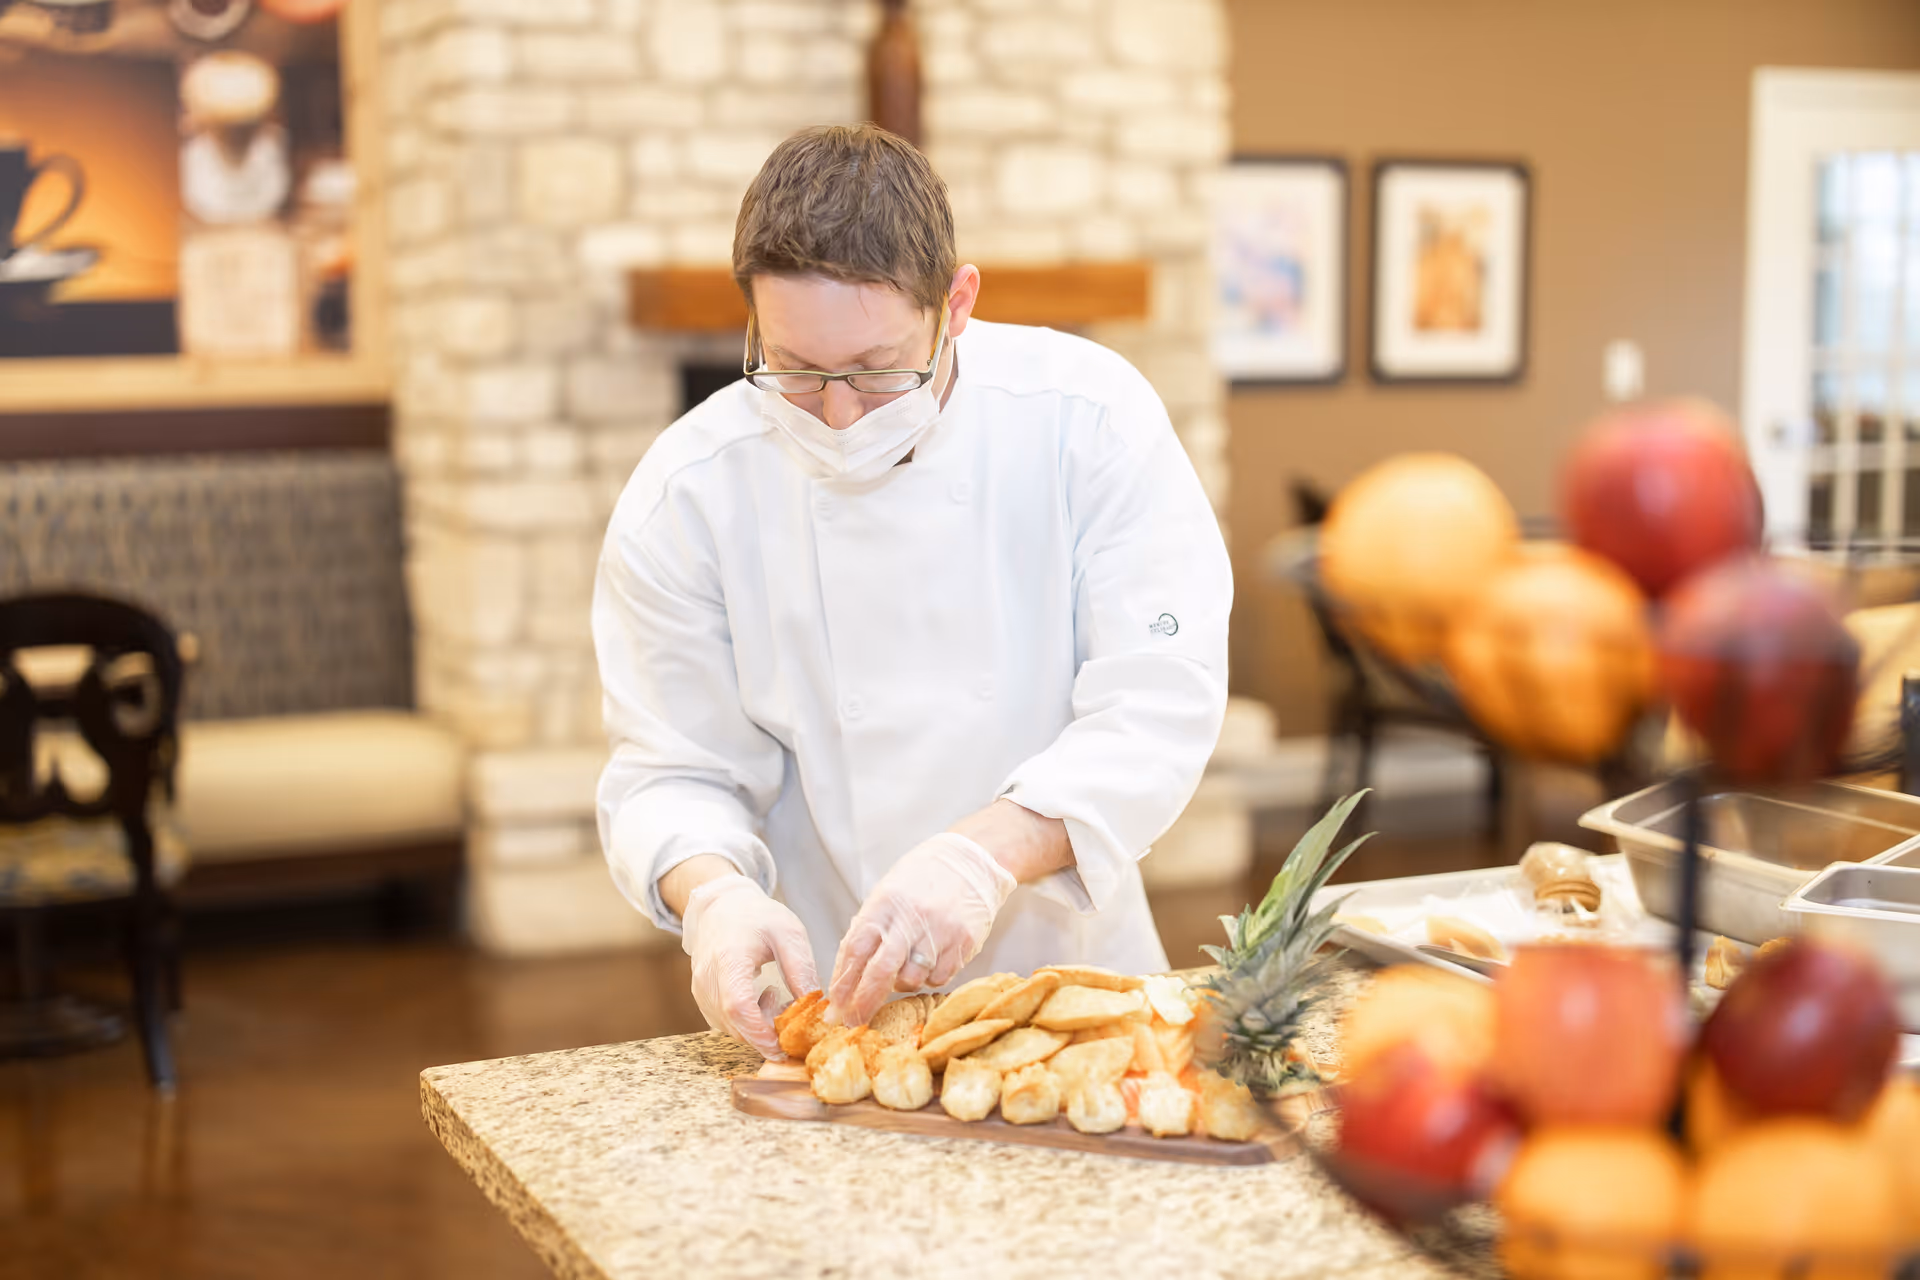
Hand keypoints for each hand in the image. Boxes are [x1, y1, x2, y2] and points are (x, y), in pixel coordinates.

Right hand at [681, 872, 818, 1058]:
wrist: (720, 907)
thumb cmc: (755, 916)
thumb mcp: (788, 932)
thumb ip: (801, 969)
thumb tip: (816, 1007)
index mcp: (729, 958)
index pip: (739, 1005)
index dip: (760, 1032)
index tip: (784, 1045)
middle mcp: (708, 978)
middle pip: (735, 1023)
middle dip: (767, 1032)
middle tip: (791, 1013)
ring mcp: (701, 990)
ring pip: (730, 1027)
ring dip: (758, 1026)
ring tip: (777, 996)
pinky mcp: (702, 998)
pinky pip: (725, 1022)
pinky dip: (747, 1022)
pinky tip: (761, 999)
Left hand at [828, 832, 1016, 1025]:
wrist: (971, 862)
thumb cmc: (921, 880)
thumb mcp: (886, 895)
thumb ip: (867, 931)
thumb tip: (844, 975)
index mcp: (885, 904)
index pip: (856, 950)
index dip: (843, 983)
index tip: (834, 1007)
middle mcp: (911, 919)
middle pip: (880, 972)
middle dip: (864, 1002)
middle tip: (853, 1022)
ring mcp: (940, 932)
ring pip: (911, 980)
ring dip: (901, 984)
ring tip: (905, 966)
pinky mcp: (964, 943)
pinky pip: (939, 978)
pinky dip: (928, 977)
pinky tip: (929, 959)